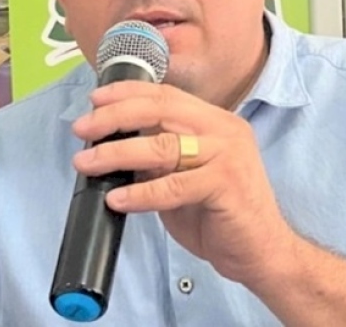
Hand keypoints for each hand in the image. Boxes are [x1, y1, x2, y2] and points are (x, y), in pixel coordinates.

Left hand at [71, 81, 294, 284]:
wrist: (262, 251)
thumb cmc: (221, 215)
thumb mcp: (186, 177)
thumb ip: (160, 160)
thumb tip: (113, 149)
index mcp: (216, 122)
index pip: (166, 95)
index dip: (127, 94)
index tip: (95, 99)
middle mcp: (224, 130)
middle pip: (161, 110)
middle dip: (115, 116)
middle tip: (83, 128)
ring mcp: (227, 155)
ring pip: (162, 145)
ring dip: (118, 153)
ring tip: (88, 163)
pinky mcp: (226, 184)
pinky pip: (173, 185)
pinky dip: (140, 193)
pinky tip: (117, 199)